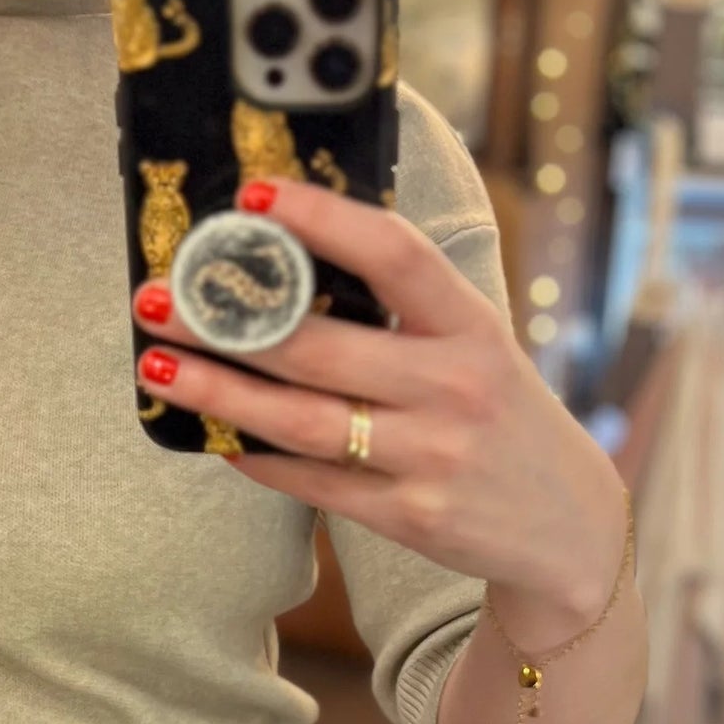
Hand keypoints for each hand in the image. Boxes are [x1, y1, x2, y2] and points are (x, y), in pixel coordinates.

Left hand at [134, 178, 627, 636]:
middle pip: (321, 348)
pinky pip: (312, 483)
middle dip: (228, 323)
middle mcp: (456, 387)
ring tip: (157, 366)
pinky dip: (256, 457)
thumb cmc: (499, 414)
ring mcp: (433, 457)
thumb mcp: (477, 345)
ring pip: (302, 421)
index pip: (396, 254)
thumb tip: (290, 259)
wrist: (566, 525)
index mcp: (472, 326)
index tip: (255, 198)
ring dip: (220, 391)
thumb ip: (405, 309)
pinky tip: (214, 433)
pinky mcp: (410, 516)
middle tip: (158, 298)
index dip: (323, 220)